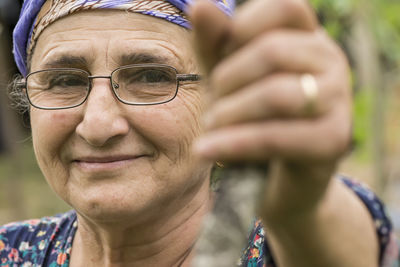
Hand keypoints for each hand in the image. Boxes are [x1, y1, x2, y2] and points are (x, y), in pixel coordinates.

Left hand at [190, 0, 350, 219]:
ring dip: (229, 113)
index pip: (286, 6)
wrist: (276, 168)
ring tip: (211, 127)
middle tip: (211, 105)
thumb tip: (201, 6)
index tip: (223, 56)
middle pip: (272, 51)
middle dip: (227, 80)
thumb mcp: (229, 75)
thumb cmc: (251, 113)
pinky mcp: (333, 140)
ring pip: (275, 94)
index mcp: (309, 37)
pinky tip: (205, 151)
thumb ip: (215, 43)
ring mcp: (338, 100)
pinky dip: (233, 144)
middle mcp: (331, 61)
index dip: (244, 26)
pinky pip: (276, 136)